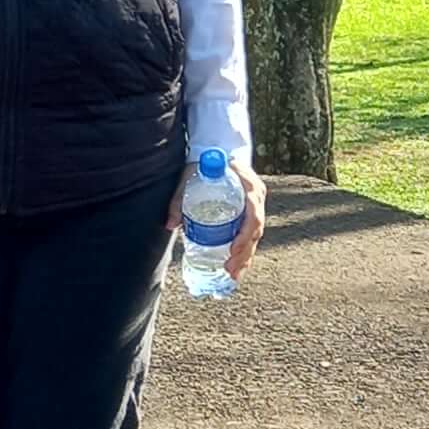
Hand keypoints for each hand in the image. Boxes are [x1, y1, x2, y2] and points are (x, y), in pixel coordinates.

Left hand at [167, 153, 267, 279]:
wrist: (217, 153)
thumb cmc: (204, 165)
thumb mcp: (190, 177)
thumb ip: (179, 199)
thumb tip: (170, 224)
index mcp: (249, 187)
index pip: (253, 215)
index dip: (244, 235)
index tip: (232, 250)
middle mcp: (257, 197)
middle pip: (256, 230)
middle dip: (244, 253)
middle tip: (229, 270)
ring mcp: (256, 205)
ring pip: (255, 236)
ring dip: (246, 257)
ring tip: (233, 275)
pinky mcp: (250, 213)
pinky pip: (251, 235)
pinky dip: (245, 252)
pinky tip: (237, 268)